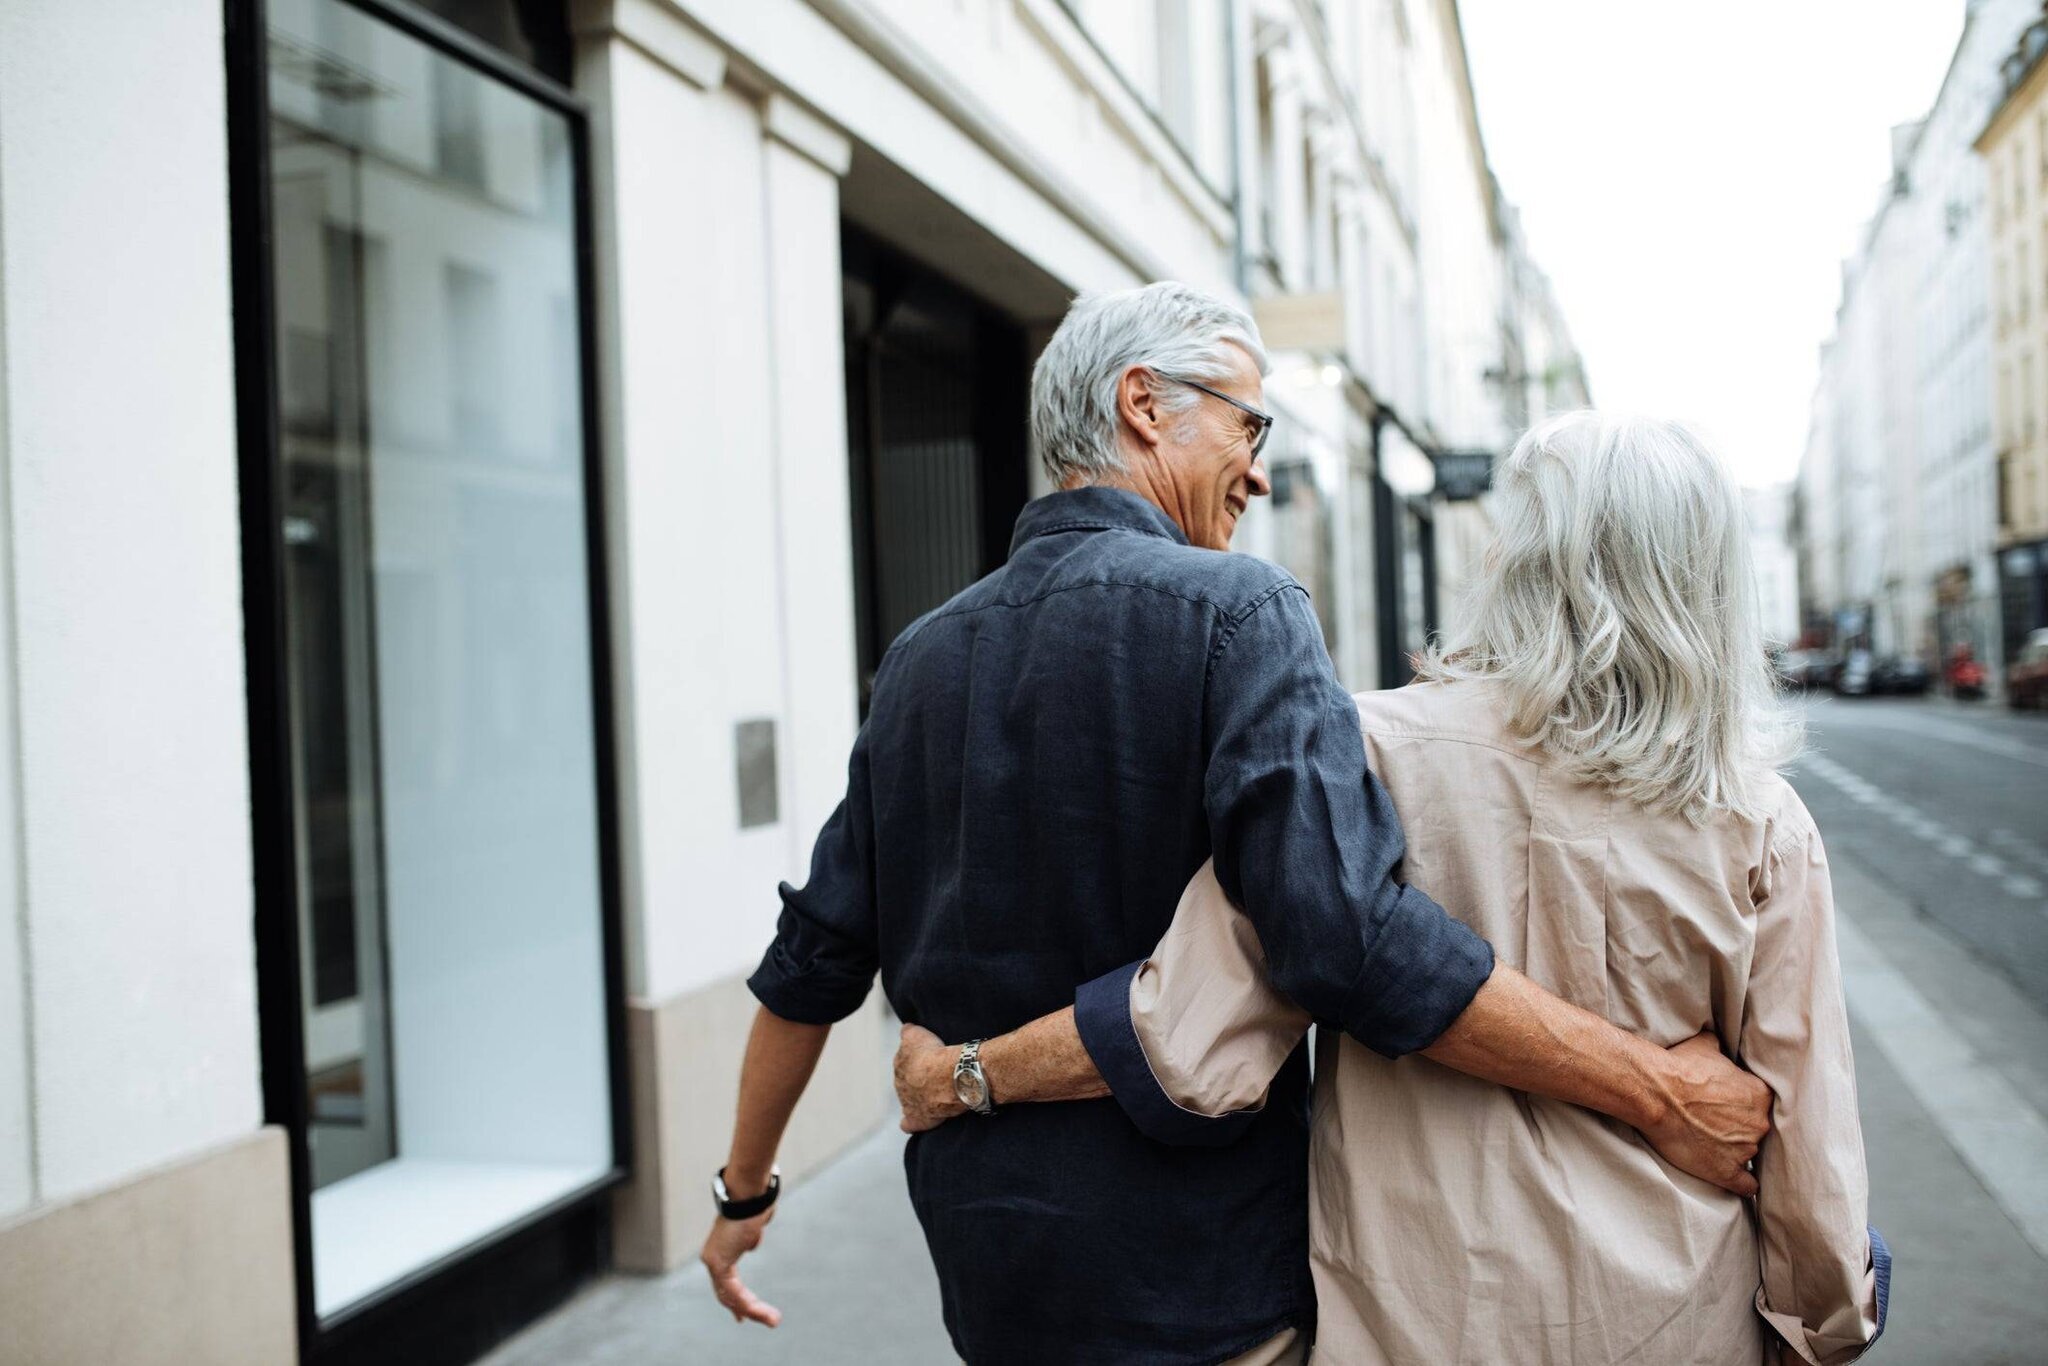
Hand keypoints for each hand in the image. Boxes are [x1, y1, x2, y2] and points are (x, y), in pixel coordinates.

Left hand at [700, 1206, 780, 1327]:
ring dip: (753, 1311)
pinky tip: (760, 1313)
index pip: (726, 1282)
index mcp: (721, 1249)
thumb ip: (751, 1236)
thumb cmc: (754, 1202)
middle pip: (727, 1293)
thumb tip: (752, 1243)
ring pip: (731, 1296)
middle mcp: (712, 1257)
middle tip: (760, 1320)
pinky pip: (733, 1292)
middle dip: (744, 1309)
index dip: (735, 1299)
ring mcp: (713, 1261)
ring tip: (773, 1320)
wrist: (749, 1193)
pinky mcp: (718, 1264)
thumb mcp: (754, 1225)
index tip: (742, 1314)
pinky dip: (749, 1305)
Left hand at [894, 1022, 966, 1132]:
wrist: (948, 1077)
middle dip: (918, 1081)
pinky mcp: (919, 1119)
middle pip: (907, 1083)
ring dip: (919, 1099)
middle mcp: (900, 1084)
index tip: (929, 1062)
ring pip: (909, 1101)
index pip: (903, 1063)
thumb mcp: (917, 1034)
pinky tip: (912, 1123)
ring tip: (935, 1096)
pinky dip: (910, 1124)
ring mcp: (908, 1103)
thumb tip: (905, 1029)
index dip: (917, 1063)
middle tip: (936, 1077)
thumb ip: (908, 1032)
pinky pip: (910, 1124)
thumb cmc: (934, 1054)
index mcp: (899, 1064)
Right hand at [1639, 1031, 1771, 1195]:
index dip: (1745, 1104)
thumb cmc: (1679, 1067)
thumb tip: (1720, 1041)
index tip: (1730, 1105)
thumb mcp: (1704, 1046)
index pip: (1763, 1103)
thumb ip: (1720, 1048)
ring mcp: (1745, 1150)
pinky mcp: (1726, 1171)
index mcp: (1759, 1094)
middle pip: (1758, 1129)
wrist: (1656, 1093)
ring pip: (1750, 1154)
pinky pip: (1747, 1186)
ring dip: (1736, 1151)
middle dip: (1741, 1127)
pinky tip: (1736, 1181)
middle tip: (1717, 1123)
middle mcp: (1759, 1123)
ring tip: (1713, 1145)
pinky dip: (1743, 1185)